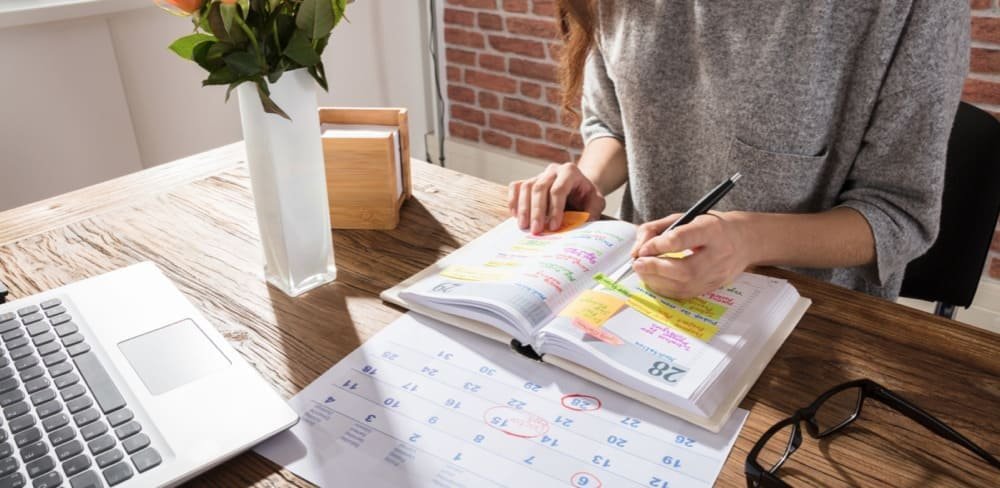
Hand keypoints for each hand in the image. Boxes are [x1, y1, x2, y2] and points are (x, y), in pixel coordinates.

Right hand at [508, 163, 605, 233]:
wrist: (579, 188)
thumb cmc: (586, 196)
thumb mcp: (596, 202)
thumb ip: (592, 212)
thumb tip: (583, 227)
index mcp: (570, 172)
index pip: (558, 189)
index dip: (555, 209)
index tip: (554, 227)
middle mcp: (553, 170)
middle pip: (539, 187)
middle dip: (537, 211)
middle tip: (536, 230)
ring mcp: (539, 174)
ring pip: (526, 187)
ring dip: (523, 208)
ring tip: (524, 227)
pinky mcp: (529, 181)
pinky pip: (516, 187)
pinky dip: (513, 201)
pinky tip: (516, 216)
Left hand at [630, 212, 751, 298]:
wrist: (744, 240)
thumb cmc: (710, 226)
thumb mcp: (684, 217)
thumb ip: (656, 229)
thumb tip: (637, 250)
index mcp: (712, 230)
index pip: (682, 239)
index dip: (658, 245)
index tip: (642, 248)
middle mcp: (718, 254)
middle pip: (684, 269)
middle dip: (655, 268)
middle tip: (638, 264)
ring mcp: (718, 274)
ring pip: (684, 285)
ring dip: (656, 280)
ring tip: (643, 271)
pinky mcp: (714, 287)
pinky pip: (685, 294)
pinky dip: (665, 288)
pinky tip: (655, 279)